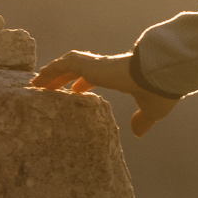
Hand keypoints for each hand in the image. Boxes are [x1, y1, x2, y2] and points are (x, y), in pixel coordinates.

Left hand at [30, 49, 178, 136]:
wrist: (160, 76)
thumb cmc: (159, 92)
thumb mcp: (151, 111)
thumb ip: (143, 121)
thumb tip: (138, 133)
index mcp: (118, 76)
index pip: (96, 76)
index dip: (84, 82)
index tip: (76, 90)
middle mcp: (105, 67)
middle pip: (77, 70)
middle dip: (63, 78)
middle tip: (50, 88)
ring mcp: (97, 64)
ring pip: (67, 65)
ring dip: (52, 73)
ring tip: (37, 83)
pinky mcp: (90, 64)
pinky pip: (63, 65)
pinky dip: (51, 70)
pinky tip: (39, 78)